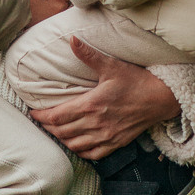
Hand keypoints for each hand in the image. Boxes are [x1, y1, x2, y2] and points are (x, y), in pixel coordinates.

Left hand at [30, 37, 180, 159]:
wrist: (161, 98)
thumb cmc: (136, 80)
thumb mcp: (112, 65)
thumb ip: (89, 55)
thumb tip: (71, 39)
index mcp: (92, 105)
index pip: (58, 116)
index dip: (42, 116)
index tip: (33, 112)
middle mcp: (97, 124)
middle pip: (62, 132)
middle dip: (48, 127)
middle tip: (40, 120)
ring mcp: (107, 136)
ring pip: (75, 145)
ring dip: (61, 139)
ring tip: (54, 131)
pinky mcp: (116, 143)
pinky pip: (92, 154)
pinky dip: (79, 151)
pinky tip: (75, 144)